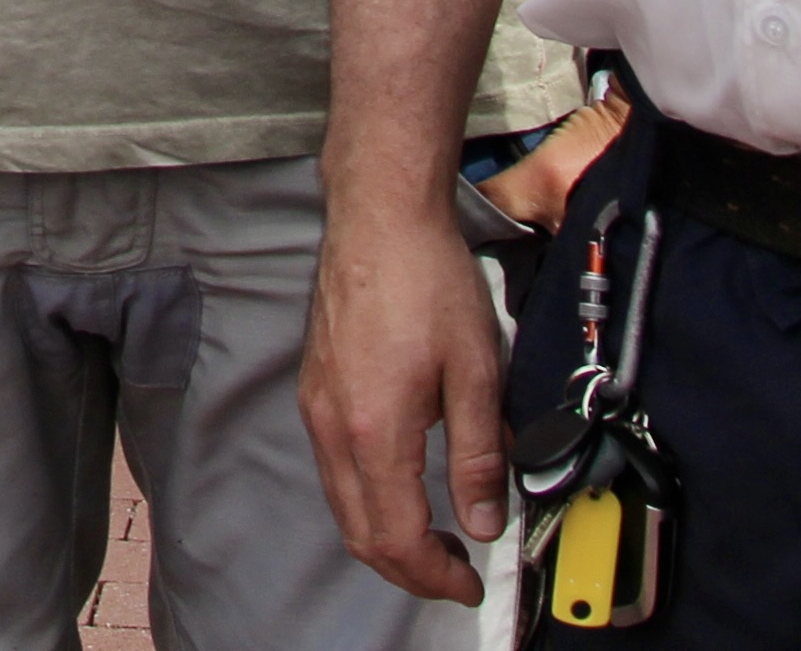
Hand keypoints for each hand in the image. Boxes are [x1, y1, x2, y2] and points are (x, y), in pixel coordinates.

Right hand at [298, 176, 505, 602]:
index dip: (436, 578)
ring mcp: (317, 408)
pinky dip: (367, 500)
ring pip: (342, 506)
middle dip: (408, 571)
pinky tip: (404, 486)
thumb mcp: (477, 371)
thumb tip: (485, 521)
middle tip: (456, 573)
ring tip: (437, 537)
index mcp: (375, 430)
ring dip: (386, 538)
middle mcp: (334, 428)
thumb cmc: (428, 281)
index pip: (397, 539)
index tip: (471, 583)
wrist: (379, 217)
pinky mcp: (315, 390)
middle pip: (361, 535)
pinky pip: (334, 471)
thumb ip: (480, 455)